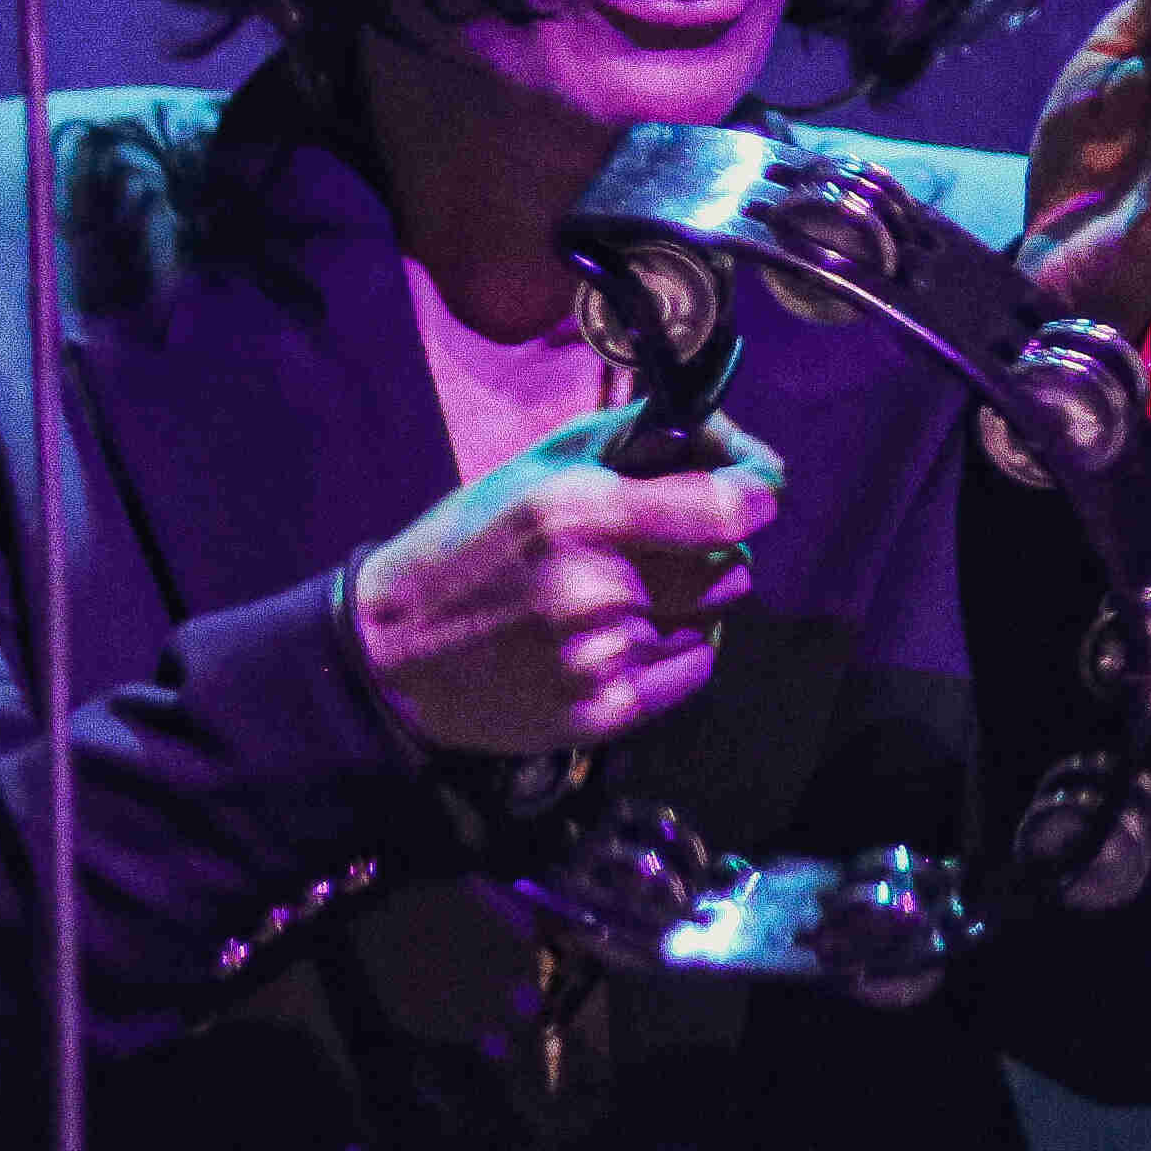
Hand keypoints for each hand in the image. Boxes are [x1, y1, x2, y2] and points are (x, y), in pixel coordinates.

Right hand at [348, 404, 782, 760]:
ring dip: (690, 599)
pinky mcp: (606, 712)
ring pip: (716, 615)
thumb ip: (637, 439)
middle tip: (657, 544)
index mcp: (580, 513)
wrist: (394, 650)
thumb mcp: (540, 463)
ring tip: (624, 591)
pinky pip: (695, 667)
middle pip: (732, 565)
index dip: (757, 491)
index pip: (731, 508)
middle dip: (710, 547)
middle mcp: (598, 588)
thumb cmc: (471, 543)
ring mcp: (603, 657)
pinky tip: (619, 633)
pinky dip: (674, 647)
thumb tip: (723, 438)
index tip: (753, 489)